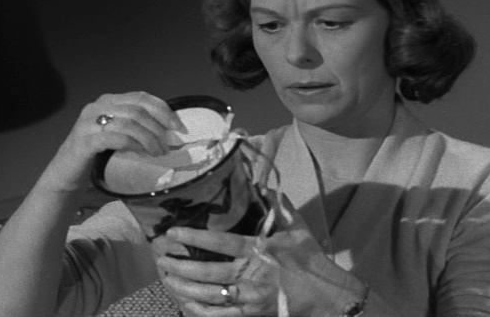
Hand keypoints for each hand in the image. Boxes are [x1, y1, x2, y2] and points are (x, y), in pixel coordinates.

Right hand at [39, 91, 184, 193]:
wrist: (66, 172)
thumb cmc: (98, 152)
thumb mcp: (119, 132)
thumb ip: (137, 124)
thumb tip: (170, 129)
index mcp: (109, 100)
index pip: (142, 97)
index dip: (164, 110)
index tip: (179, 127)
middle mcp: (97, 107)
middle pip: (138, 110)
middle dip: (158, 129)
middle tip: (167, 146)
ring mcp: (88, 123)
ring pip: (128, 123)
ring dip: (149, 139)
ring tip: (158, 153)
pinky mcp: (83, 141)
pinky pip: (115, 138)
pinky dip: (133, 144)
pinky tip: (141, 153)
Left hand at [157, 194, 362, 316]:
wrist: (327, 294)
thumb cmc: (311, 259)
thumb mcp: (298, 228)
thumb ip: (279, 207)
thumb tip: (263, 185)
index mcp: (261, 251)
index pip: (222, 243)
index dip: (195, 238)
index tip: (173, 233)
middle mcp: (253, 275)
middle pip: (209, 273)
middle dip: (181, 267)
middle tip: (161, 260)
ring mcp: (251, 298)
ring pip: (210, 296)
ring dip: (185, 289)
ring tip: (167, 280)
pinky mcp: (253, 314)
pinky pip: (220, 316)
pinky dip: (200, 312)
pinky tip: (185, 305)